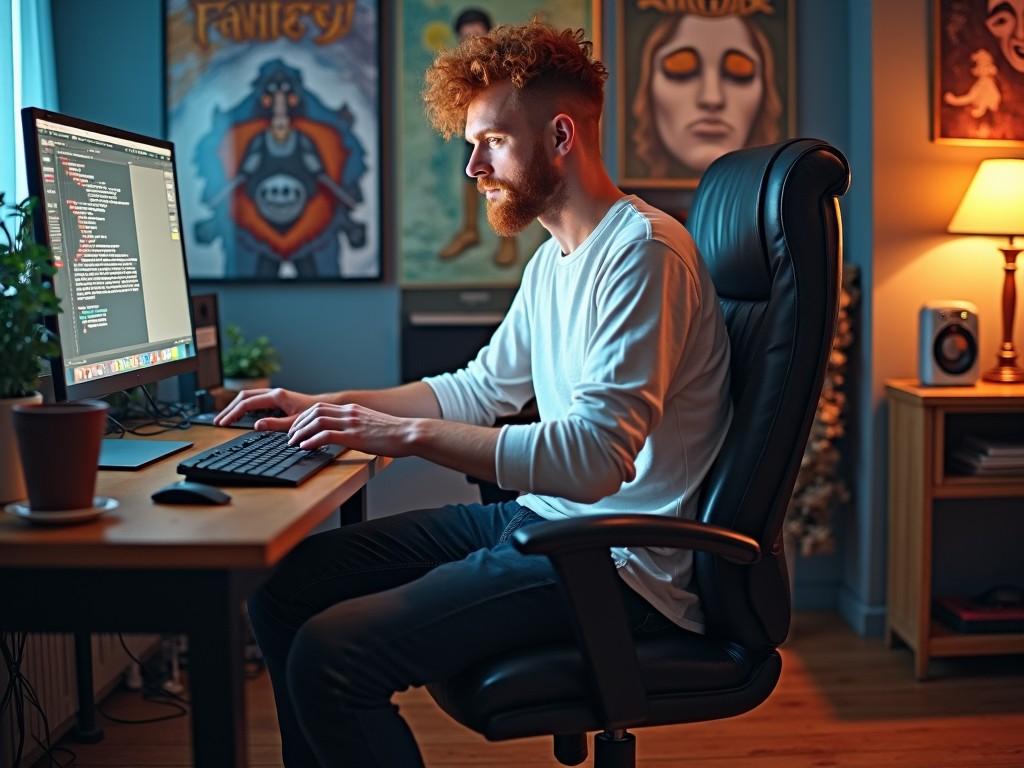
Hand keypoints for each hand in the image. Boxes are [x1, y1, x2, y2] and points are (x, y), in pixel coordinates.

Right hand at [214, 387, 318, 429]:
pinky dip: (244, 407)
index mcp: (277, 396)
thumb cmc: (314, 414)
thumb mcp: (295, 422)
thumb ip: (276, 424)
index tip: (223, 424)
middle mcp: (274, 393)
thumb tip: (256, 425)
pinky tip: (239, 416)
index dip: (233, 413)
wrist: (326, 407)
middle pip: (243, 397)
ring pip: (248, 398)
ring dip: (235, 407)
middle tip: (218, 422)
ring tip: (224, 419)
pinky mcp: (276, 399)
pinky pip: (255, 401)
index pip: (247, 403)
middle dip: (229, 409)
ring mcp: (274, 395)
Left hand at [287, 402, 416, 456]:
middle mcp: (350, 413)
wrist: (409, 433)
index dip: (304, 417)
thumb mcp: (372, 425)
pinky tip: (305, 447)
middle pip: (314, 412)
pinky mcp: (354, 436)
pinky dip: (312, 441)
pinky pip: (326, 436)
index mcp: (353, 409)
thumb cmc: (395, 434)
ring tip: (293, 443)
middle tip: (290, 436)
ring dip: (301, 432)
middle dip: (298, 424)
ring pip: (317, 422)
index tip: (297, 427)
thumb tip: (348, 435)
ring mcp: (352, 424)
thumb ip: (358, 426)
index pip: (321, 408)